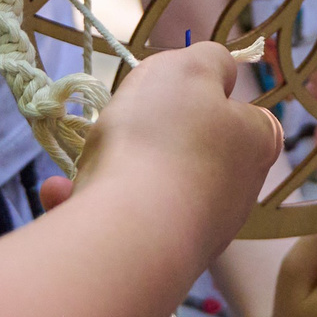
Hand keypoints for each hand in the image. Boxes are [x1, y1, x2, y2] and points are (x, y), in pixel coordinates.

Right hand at [68, 43, 287, 249]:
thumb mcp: (189, 68)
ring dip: (110, 168)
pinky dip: (92, 203)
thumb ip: (210, 59)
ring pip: (151, 185)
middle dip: (152, 135)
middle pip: (194, 149)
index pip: (247, 116)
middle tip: (128, 122)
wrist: (129, 233)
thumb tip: (222, 71)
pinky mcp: (158, 257)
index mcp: (254, 146)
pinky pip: (122, 220)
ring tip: (85, 161)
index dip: (211, 97)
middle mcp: (236, 193)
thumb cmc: (162, 138)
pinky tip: (62, 194)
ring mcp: (199, 230)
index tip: (176, 93)